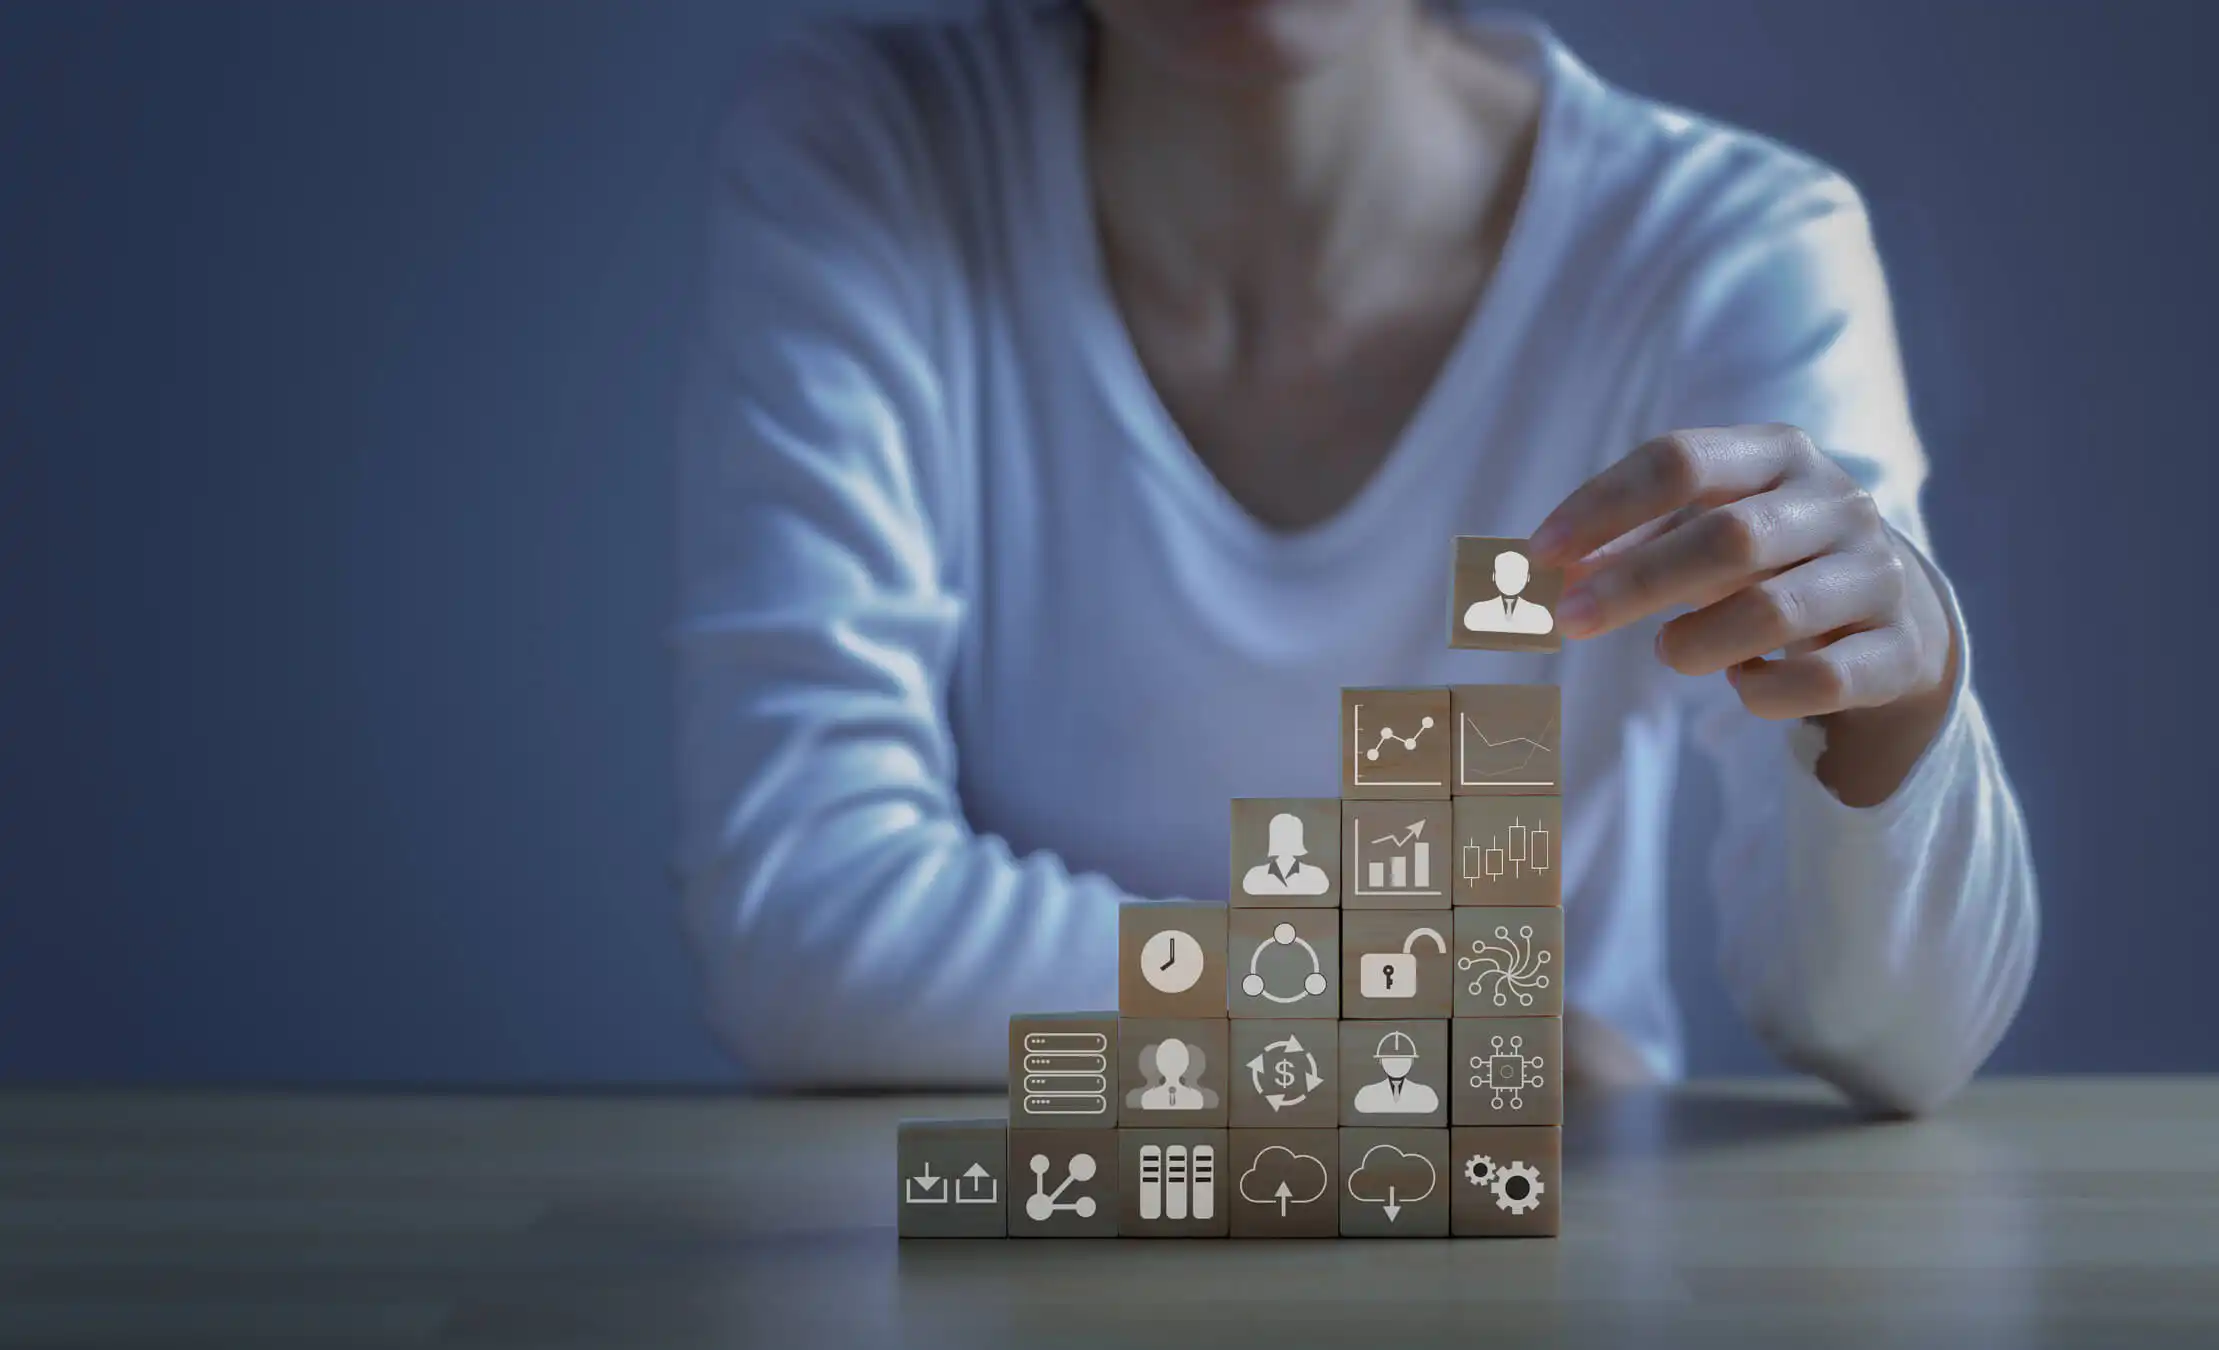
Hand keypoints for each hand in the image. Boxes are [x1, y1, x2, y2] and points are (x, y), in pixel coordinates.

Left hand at [1530, 425, 1956, 799]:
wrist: (1896, 614)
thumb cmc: (1768, 561)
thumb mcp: (1702, 532)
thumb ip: (1627, 545)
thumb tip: (1540, 573)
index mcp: (1778, 453)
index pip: (1680, 460)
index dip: (1602, 507)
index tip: (1538, 556)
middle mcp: (1837, 502)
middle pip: (1728, 537)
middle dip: (1635, 583)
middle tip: (1568, 622)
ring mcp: (1878, 574)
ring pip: (1773, 611)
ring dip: (1697, 643)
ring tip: (1672, 651)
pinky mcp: (1900, 649)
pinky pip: (1820, 680)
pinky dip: (1762, 692)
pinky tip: (1744, 684)